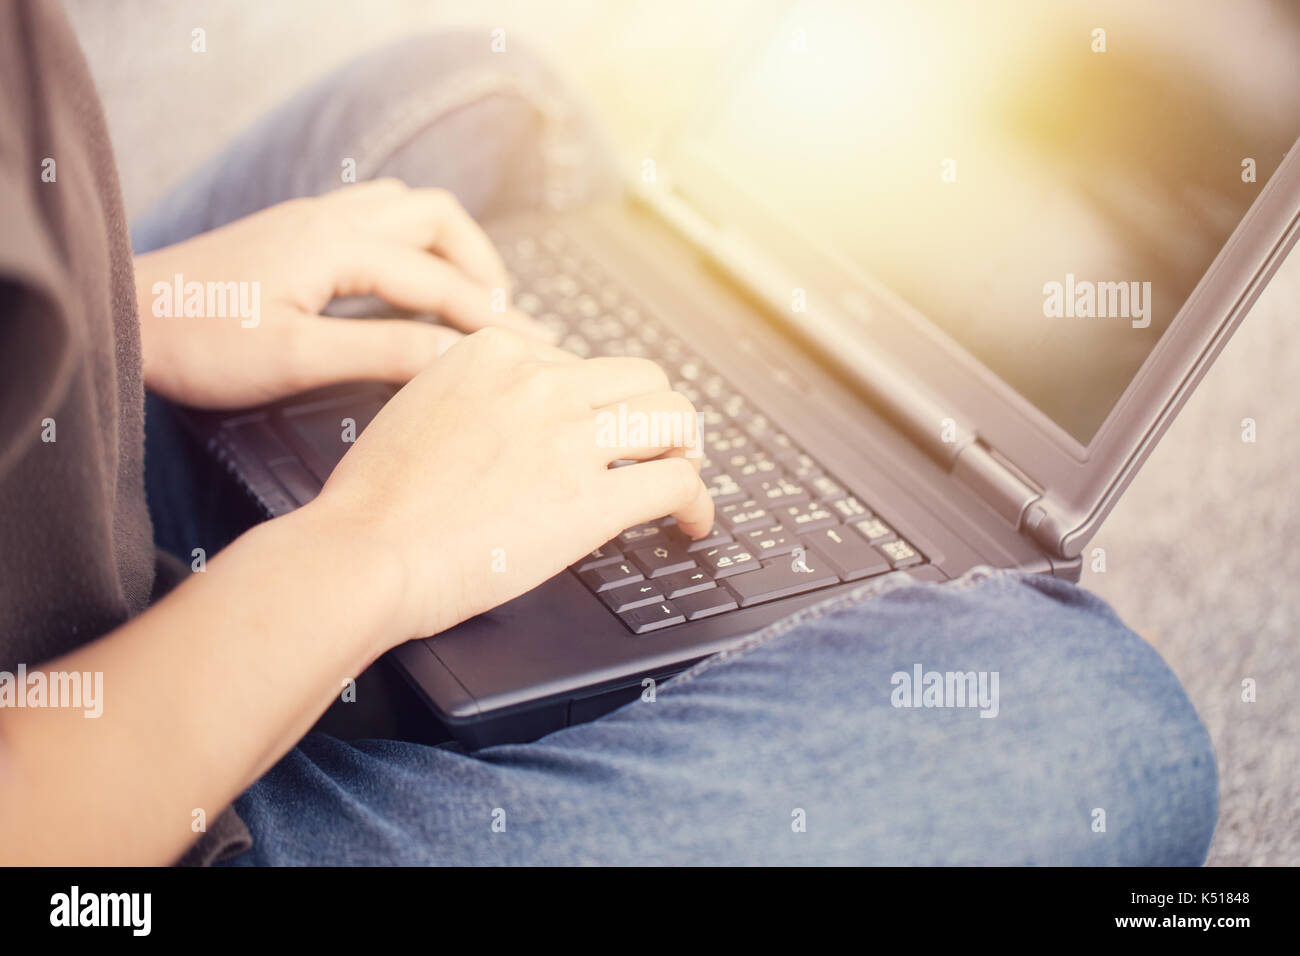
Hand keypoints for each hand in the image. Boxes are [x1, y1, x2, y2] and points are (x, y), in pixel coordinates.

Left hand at [134, 178, 550, 407]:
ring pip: (407, 209)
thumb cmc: (199, 343)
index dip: (492, 319)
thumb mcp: (295, 356)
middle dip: (482, 265)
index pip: (439, 281)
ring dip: (449, 247)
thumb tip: (455, 355)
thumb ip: (381, 349)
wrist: (125, 319)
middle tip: (505, 318)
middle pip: (436, 217)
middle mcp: (331, 218)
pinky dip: (413, 246)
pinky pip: (376, 219)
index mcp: (336, 245)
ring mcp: (312, 219)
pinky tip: (409, 285)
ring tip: (470, 298)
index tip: (535, 351)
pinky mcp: (295, 232)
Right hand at [305, 327, 714, 646]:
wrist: (363, 551)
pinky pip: (678, 484)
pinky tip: (692, 522)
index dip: (600, 402)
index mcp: (498, 354)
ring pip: (674, 419)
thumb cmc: (376, 498)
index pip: (582, 362)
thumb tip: (517, 414)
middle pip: (643, 380)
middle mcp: (541, 383)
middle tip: (660, 448)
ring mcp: (570, 438)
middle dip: (656, 415)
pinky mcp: (591, 500)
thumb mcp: (420, 406)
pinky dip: (698, 503)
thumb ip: (477, 396)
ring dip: (686, 450)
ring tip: (684, 477)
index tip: (603, 428)